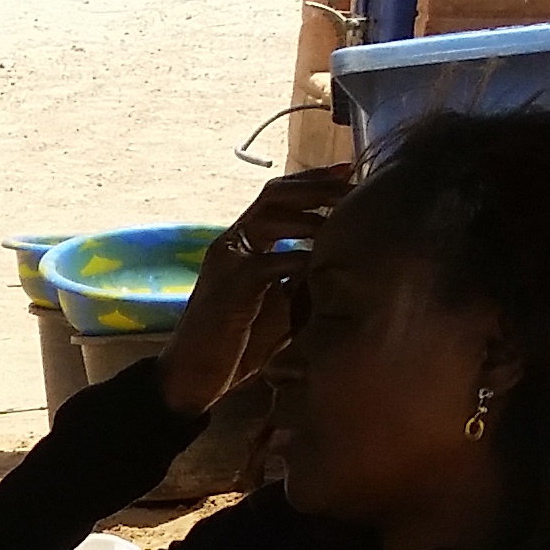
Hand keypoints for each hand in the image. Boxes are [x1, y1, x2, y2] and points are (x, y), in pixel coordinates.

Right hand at [155, 169, 351, 414]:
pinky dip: (300, 257)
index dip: (314, 181)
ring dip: (311, 214)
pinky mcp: (230, 285)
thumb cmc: (239, 344)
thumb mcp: (282, 303)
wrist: (195, 377)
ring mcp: (228, 260)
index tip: (348, 171)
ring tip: (343, 218)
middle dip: (317, 187)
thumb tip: (346, 261)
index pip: (279, 196)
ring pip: (270, 216)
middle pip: (275, 194)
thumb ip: (304, 278)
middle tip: (353, 186)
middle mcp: (233, 243)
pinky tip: (325, 261)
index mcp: (244, 243)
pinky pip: (270, 260)